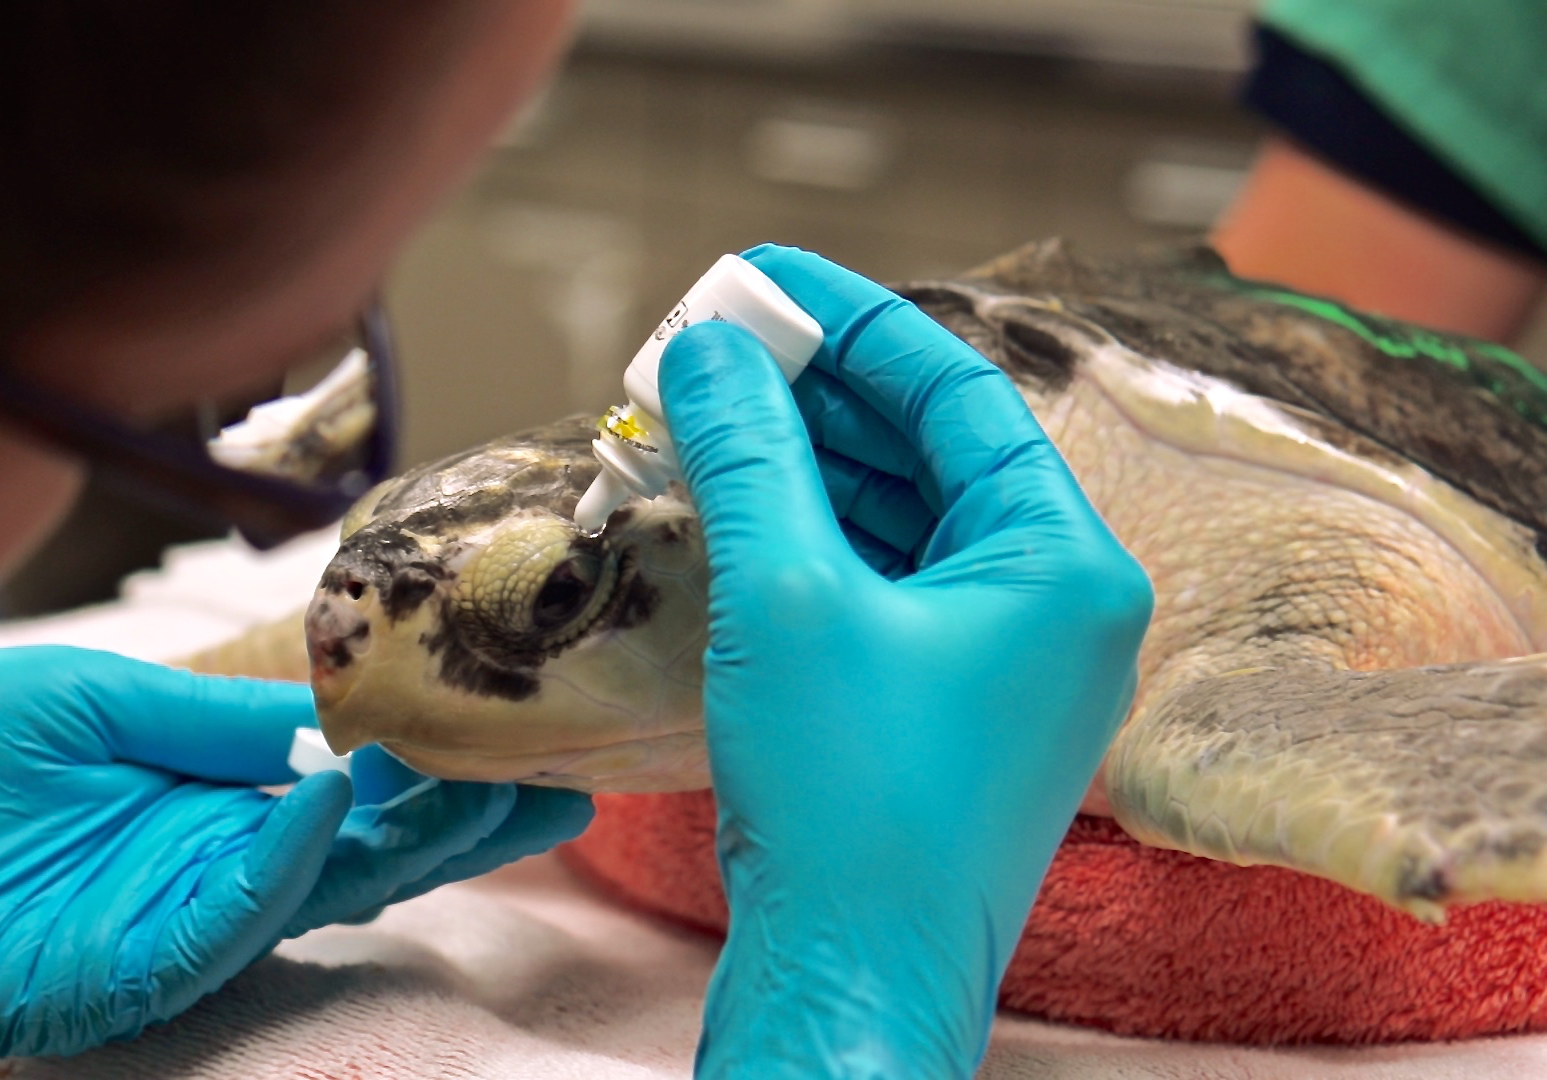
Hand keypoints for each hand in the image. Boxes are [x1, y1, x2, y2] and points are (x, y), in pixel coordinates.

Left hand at [0, 646, 590, 1056]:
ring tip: (488, 784)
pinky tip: (325, 804)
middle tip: (562, 778)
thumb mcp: (79, 698)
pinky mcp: (111, 977)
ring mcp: (162, 925)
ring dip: (404, 847)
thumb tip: (323, 714)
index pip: (345, 789)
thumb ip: (202, 715)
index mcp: (201, 796)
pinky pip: (220, 929)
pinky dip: (279, 871)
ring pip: (316, 900)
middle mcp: (202, 865)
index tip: (518, 725)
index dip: (434, 766)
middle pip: (362, 855)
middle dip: (462, 822)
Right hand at [659, 246, 1151, 1076]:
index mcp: (1067, 566)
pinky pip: (880, 591)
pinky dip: (808, 544)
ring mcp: (1004, 669)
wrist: (853, 985)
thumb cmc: (853, 810)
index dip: (848, 321)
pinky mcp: (944, 716)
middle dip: (813, 396)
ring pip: (899, 523)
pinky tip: (733, 511)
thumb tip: (710, 351)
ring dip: (802, 468)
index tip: (761, 276)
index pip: (956, 392)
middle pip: (928, 452)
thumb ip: (751, 454)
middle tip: (712, 347)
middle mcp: (1055, 610)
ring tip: (703, 417)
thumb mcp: (789, 599)